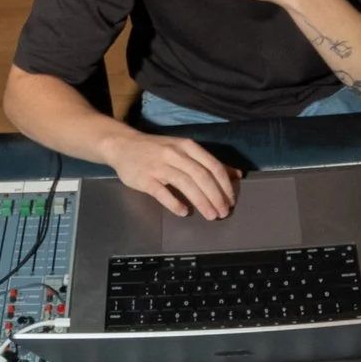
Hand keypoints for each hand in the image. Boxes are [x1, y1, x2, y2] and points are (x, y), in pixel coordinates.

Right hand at [109, 129, 240, 219]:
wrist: (123, 145)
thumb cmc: (158, 149)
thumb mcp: (185, 150)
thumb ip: (209, 162)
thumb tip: (237, 174)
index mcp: (188, 146)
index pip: (213, 165)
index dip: (224, 185)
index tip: (231, 201)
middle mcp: (176, 154)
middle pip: (201, 176)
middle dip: (216, 196)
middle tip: (223, 212)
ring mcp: (159, 166)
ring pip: (185, 183)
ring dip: (201, 201)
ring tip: (211, 216)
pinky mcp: (145, 178)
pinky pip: (162, 192)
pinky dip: (174, 203)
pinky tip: (184, 212)